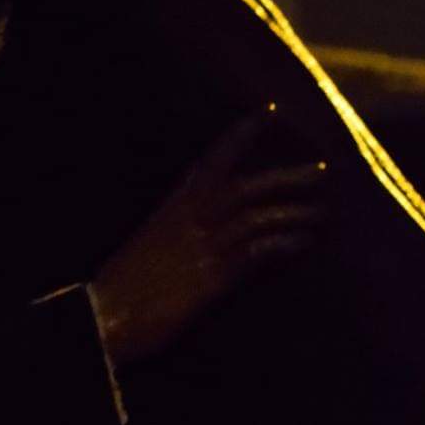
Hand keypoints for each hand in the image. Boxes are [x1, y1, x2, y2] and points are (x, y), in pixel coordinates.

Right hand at [90, 111, 330, 367]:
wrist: (104, 315)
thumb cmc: (123, 283)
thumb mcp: (150, 241)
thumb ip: (177, 224)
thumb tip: (197, 216)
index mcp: (175, 206)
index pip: (215, 159)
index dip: (243, 133)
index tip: (272, 109)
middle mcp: (192, 219)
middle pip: (248, 187)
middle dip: (287, 177)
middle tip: (321, 169)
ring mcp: (204, 247)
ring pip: (258, 216)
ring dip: (294, 212)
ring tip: (321, 212)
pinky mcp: (213, 277)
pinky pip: (256, 252)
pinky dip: (283, 243)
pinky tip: (303, 242)